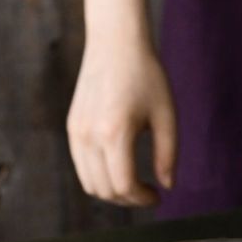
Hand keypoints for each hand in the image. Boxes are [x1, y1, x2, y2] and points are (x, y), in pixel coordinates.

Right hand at [67, 41, 176, 206]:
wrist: (115, 41)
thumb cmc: (146, 75)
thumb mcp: (166, 114)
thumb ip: (168, 155)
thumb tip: (167, 187)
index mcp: (115, 133)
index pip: (124, 185)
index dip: (142, 199)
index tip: (157, 196)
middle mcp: (90, 137)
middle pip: (106, 191)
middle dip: (129, 200)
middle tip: (147, 193)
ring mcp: (78, 134)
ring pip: (90, 185)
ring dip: (112, 193)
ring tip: (133, 185)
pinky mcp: (73, 129)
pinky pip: (83, 169)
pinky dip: (100, 178)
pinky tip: (118, 169)